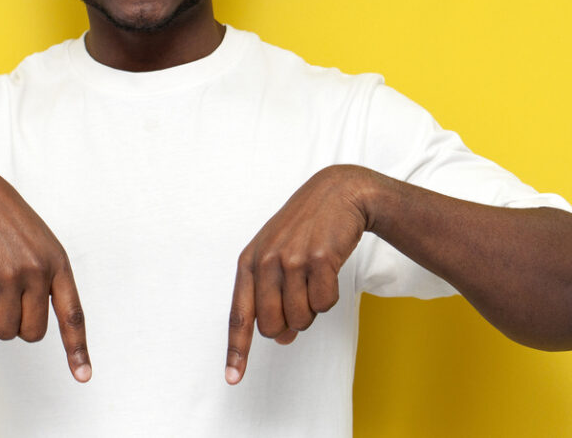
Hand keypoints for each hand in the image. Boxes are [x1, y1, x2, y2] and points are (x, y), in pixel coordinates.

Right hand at [0, 156, 90, 382]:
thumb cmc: (4, 219)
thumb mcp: (39, 241)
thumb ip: (46, 277)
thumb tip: (32, 325)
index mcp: (59, 263)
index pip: (73, 315)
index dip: (78, 349)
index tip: (83, 377)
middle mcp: (38, 271)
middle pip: (31, 333)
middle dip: (17, 326)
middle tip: (7, 300)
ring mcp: (9, 273)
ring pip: (4, 330)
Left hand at [225, 165, 368, 384]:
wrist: (338, 193)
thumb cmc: (305, 229)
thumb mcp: (279, 256)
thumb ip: (272, 295)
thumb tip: (283, 338)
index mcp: (249, 262)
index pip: (239, 316)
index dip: (237, 350)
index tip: (233, 378)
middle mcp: (265, 261)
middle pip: (273, 326)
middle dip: (291, 324)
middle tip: (302, 298)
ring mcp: (291, 259)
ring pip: (301, 318)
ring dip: (313, 309)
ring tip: (315, 279)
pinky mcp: (319, 259)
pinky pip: (325, 304)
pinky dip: (330, 296)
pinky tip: (329, 271)